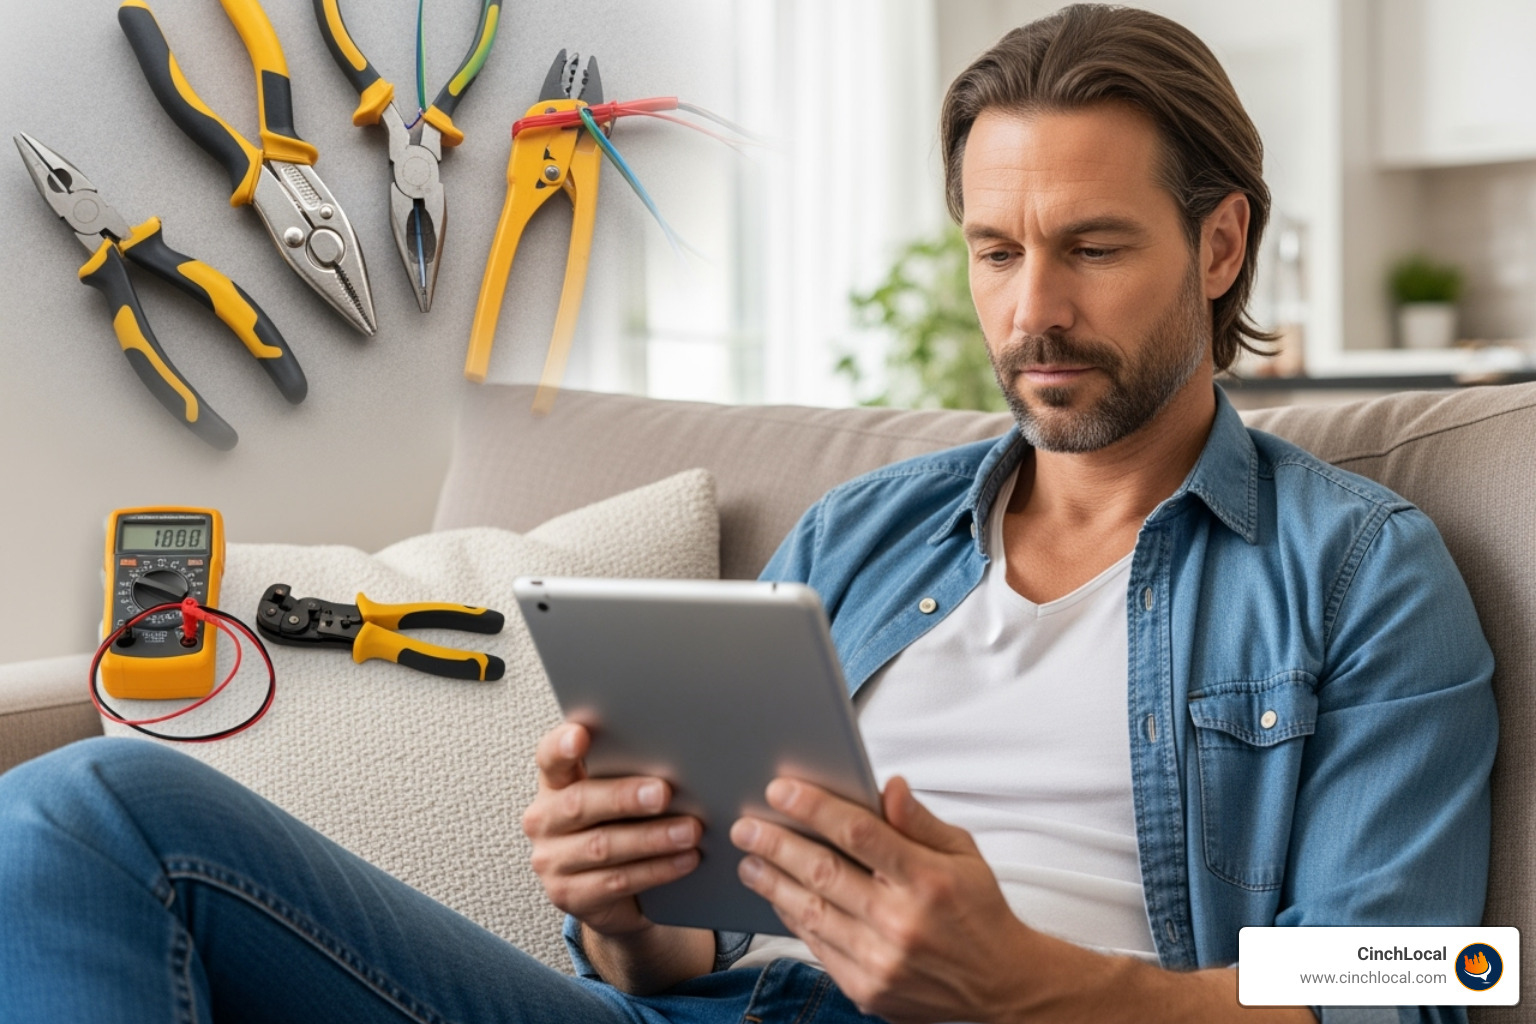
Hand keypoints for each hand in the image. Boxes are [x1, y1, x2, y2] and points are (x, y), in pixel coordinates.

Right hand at [521, 722, 701, 937]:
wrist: (615, 895)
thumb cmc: (621, 826)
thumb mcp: (618, 798)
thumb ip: (631, 774)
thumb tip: (679, 760)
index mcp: (554, 784)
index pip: (549, 757)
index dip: (562, 746)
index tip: (581, 735)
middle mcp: (544, 820)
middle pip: (579, 803)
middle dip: (624, 797)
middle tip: (663, 792)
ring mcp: (551, 860)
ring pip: (602, 846)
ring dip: (652, 838)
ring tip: (690, 831)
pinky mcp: (569, 895)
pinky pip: (616, 881)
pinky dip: (657, 870)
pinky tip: (685, 860)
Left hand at [729, 775, 1035, 1023]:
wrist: (1002, 991)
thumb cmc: (980, 914)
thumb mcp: (964, 855)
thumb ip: (919, 821)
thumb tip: (888, 786)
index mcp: (928, 879)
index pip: (859, 832)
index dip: (814, 807)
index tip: (780, 789)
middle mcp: (902, 921)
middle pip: (822, 871)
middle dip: (776, 843)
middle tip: (746, 825)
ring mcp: (881, 960)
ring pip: (810, 911)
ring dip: (772, 882)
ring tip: (749, 860)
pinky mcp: (867, 989)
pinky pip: (816, 946)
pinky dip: (792, 918)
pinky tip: (778, 898)